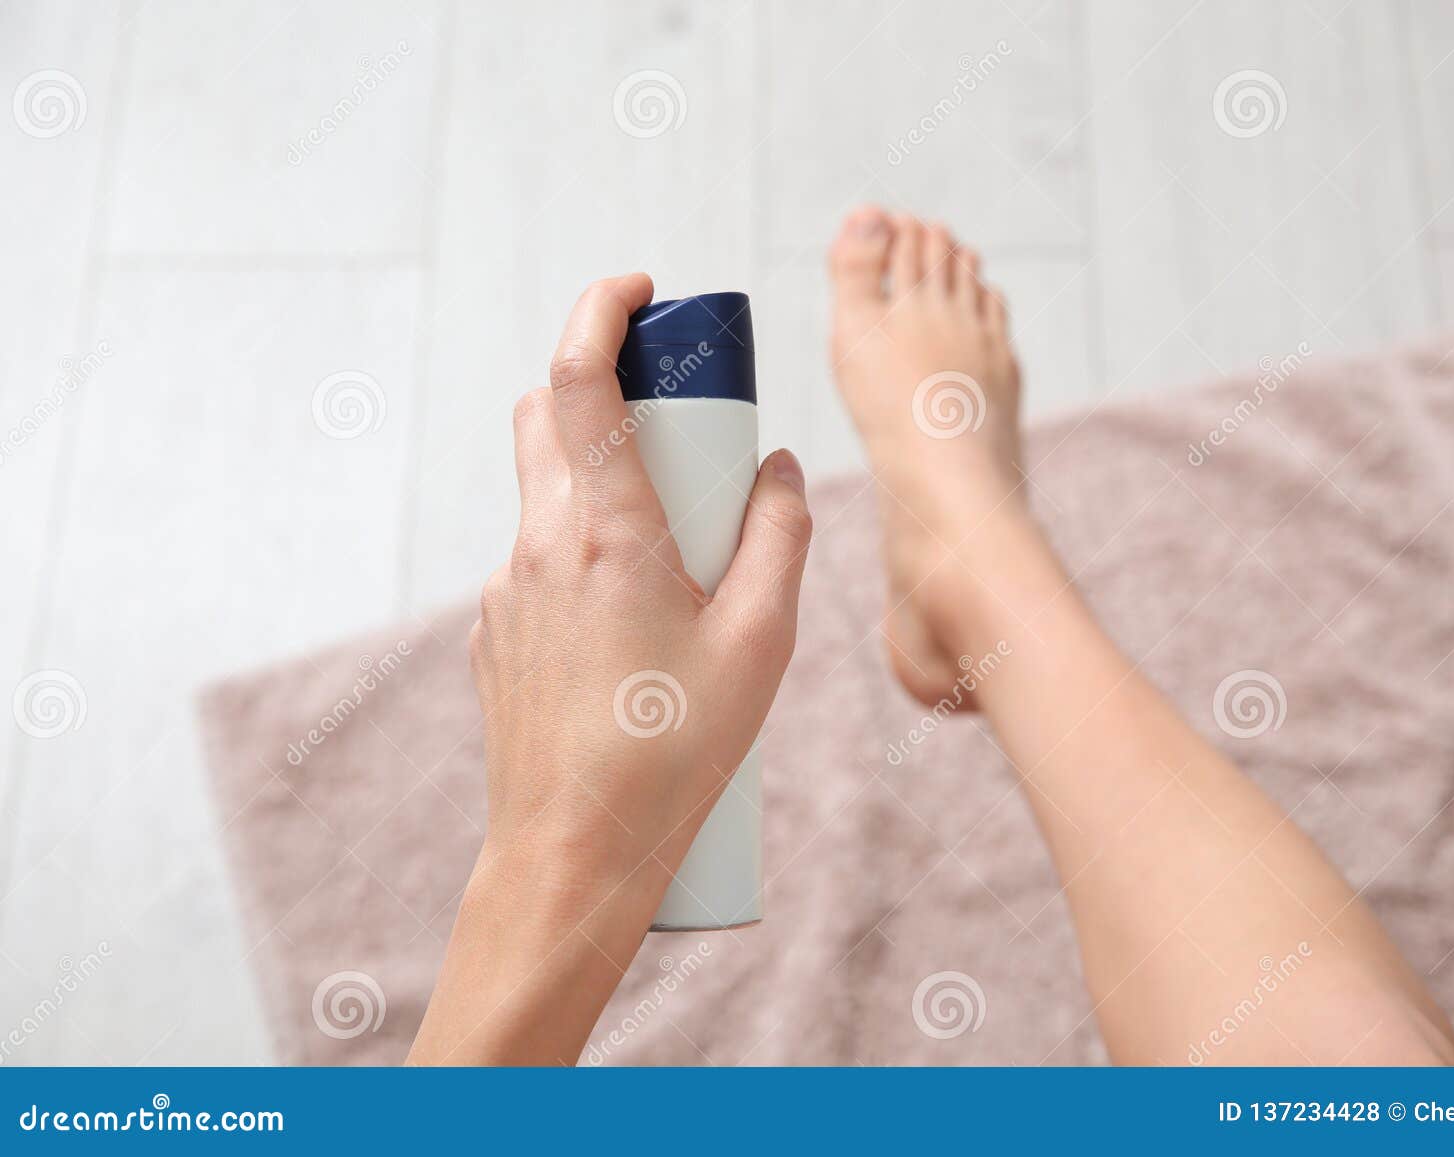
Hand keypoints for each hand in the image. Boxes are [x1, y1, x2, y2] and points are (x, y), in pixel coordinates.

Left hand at [410, 273, 811, 1064]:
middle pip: (546, 417)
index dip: (600, 311)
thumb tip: (779, 469)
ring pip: (543, 489)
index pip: (576, 379)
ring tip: (676, 547)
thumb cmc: (674, 752)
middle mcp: (539, 547)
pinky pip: (540, 558)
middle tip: (677, 420)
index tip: (641, 288)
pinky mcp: (497, 635)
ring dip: (601, 475)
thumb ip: (779, 538)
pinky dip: (585, 546)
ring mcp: (506, 592)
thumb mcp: (760, 642)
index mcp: (605, 533)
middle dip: (604, 387)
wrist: (570, 855)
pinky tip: (638, 623)